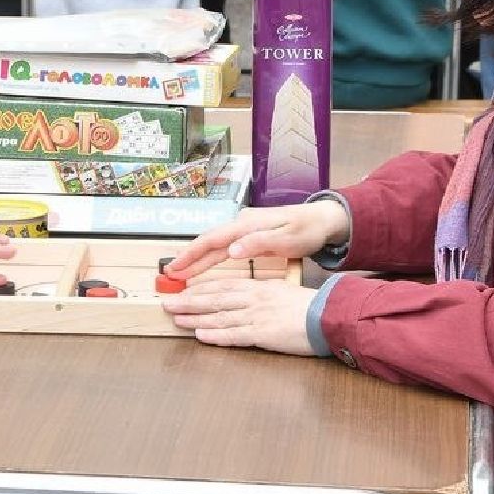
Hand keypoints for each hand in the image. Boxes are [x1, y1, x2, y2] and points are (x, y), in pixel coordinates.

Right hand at [162, 201, 349, 278]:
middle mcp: (242, 224)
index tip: (175, 267)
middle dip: (188, 258)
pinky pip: (224, 246)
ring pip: (215, 245)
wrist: (323, 219)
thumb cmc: (308, 230)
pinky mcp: (250, 234)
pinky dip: (211, 256)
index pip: (212, 240)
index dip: (191, 254)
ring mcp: (245, 228)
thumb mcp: (289, 238)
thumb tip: (231, 250)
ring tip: (181, 272)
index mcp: (247, 225)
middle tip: (170, 274)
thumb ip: (260, 243)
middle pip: (209, 242)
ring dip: (198, 259)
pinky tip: (204, 265)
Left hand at [163, 277, 317, 353]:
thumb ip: (259, 293)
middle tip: (168, 302)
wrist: (327, 316)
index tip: (182, 290)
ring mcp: (257, 316)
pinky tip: (200, 336)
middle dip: (188, 301)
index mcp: (257, 287)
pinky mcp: (263, 335)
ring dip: (195, 318)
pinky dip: (216, 336)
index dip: (199, 289)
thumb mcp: (280, 291)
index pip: (222, 286)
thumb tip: (241, 295)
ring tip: (176, 318)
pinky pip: (234, 335)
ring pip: (219, 316)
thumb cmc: (306, 307)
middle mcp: (253, 299)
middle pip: (214, 299)